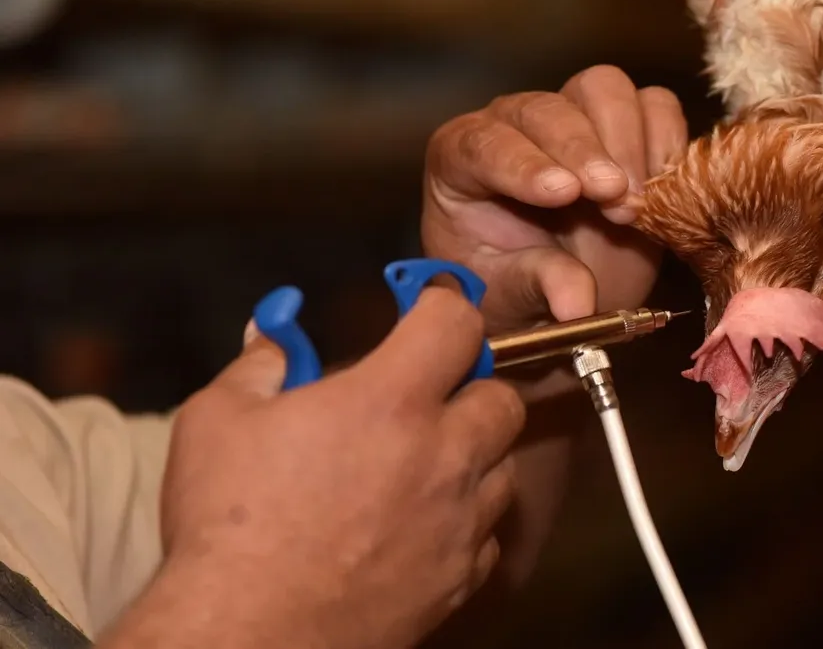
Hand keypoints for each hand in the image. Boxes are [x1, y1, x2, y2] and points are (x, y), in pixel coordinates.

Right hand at [147, 289, 524, 648]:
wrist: (250, 638)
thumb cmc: (228, 524)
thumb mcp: (217, 421)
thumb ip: (262, 365)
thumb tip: (278, 337)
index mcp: (389, 402)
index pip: (457, 322)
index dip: (442, 307)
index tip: (425, 312)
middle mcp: (443, 455)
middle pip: (502, 395)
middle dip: (470, 385)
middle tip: (423, 398)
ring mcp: (460, 521)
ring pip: (504, 464)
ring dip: (473, 453)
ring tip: (422, 465)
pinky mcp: (461, 577)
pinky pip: (488, 532)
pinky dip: (465, 519)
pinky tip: (421, 524)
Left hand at [422, 65, 688, 346]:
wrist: (557, 298)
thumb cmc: (512, 292)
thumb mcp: (510, 298)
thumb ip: (537, 286)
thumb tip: (577, 303)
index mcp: (461, 160)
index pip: (483, 144)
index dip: (523, 163)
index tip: (561, 193)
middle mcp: (514, 127)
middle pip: (548, 108)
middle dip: (583, 152)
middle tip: (613, 201)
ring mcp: (572, 119)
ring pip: (602, 90)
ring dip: (627, 143)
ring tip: (633, 207)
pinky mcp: (628, 127)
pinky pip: (655, 106)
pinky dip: (666, 142)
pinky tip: (660, 192)